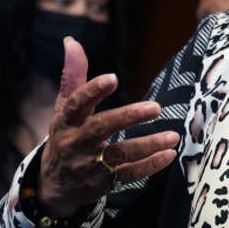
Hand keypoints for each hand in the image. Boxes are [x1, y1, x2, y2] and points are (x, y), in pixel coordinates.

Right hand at [39, 37, 179, 216]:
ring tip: (173, 136)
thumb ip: (73, 76)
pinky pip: (128, 175)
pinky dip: (150, 166)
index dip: (93, 90)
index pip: (76, 103)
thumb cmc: (66, 136)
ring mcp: (89, 165)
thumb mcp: (63, 108)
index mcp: (66, 121)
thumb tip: (72, 42)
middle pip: (101, 128)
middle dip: (128, 117)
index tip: (113, 77)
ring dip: (147, 145)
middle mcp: (76, 143)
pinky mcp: (103, 183)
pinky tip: (169, 155)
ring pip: (119, 155)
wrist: (55, 185)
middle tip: (156, 107)